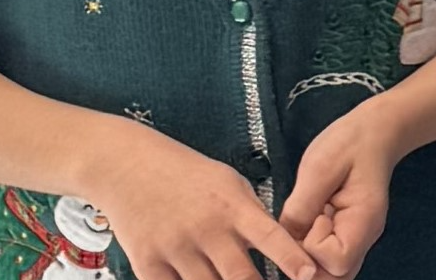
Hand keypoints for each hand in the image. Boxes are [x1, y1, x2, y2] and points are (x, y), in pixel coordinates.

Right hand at [78, 117, 327, 279]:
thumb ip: (252, 217)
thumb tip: (278, 249)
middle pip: (241, 277)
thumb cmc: (185, 173)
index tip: (309, 275)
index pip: (270, 237)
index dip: (291, 259)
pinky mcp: (147, 263)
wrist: (126, 166)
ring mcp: (175, 249)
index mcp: (232, 207)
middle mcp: (206, 230)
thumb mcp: (229, 183)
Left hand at [276, 97, 417, 276]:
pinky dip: (310, 252)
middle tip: (301, 227)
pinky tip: (307, 226)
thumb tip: (284, 239)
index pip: (335, 260)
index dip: (313, 246)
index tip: (313, 216)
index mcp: (363, 220)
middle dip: (307, 262)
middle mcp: (363, 238)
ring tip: (304, 225)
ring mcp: (356, 240)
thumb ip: (301, 206)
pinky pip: (326, 260)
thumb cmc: (350, 144)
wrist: (375, 132)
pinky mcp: (344, 236)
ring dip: (308, 259)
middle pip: (334, 278)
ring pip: (329, 274)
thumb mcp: (319, 168)